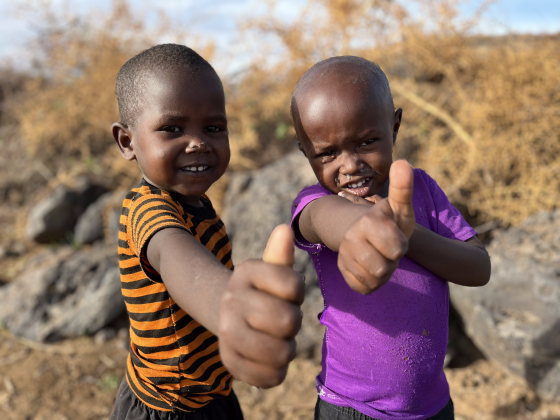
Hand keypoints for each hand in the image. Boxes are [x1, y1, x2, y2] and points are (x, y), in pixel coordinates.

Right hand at [218, 225, 304, 387]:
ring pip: (280, 352)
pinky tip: (272, 361)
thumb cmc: (263, 291)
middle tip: (284, 321)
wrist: (229, 315)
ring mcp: (227, 331)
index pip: (293, 285)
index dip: (298, 293)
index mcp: (246, 271)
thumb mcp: (272, 270)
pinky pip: (267, 376)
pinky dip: (277, 373)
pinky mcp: (229, 361)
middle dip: (293, 323)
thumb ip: (280, 255)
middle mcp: (231, 299)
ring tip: (280, 341)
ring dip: (288, 350)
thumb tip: (284, 229)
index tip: (289, 293)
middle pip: (287, 321)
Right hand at [337, 160, 414, 294]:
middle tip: (388, 248)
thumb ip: (403, 188)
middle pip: (384, 268)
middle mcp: (351, 237)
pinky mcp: (343, 270)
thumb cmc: (387, 220)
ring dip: (383, 272)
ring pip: (374, 280)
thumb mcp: (399, 206)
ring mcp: (344, 254)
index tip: (395, 234)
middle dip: (392, 261)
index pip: (397, 250)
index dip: (401, 245)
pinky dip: (372, 281)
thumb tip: (404, 162)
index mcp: (368, 221)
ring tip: (380, 256)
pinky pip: (364, 287)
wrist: (361, 230)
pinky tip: (370, 267)